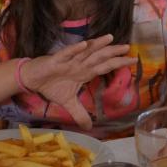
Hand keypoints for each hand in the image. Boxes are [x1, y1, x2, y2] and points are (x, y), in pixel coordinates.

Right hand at [18, 34, 136, 129]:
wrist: (32, 79)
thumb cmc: (51, 86)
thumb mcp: (68, 103)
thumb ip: (80, 113)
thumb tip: (89, 128)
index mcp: (85, 72)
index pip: (105, 66)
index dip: (118, 63)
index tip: (134, 60)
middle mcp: (80, 64)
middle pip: (99, 57)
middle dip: (113, 52)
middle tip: (128, 47)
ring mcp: (69, 61)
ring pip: (85, 52)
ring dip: (97, 45)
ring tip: (110, 38)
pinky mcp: (56, 60)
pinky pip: (67, 54)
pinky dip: (75, 50)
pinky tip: (84, 44)